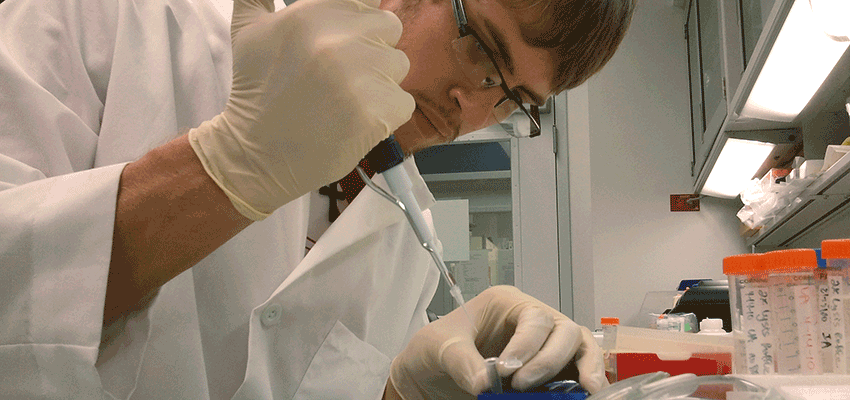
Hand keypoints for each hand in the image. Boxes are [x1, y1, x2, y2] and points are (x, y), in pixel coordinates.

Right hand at [189, 0, 414, 219]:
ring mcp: (362, 76)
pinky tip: (353, 121)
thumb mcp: (248, 29)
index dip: (362, 18)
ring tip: (344, 100)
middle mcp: (339, 39)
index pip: (367, 0)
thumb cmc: (256, 92)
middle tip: (343, 74)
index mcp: (312, 12)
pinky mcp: (378, 112)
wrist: (258, 154)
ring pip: (399, 64)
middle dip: (372, 47)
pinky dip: (385, 115)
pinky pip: (403, 102)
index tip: (352, 36)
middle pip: (390, 26)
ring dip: (379, 82)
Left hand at [386, 286, 607, 398]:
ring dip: (584, 368)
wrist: (428, 377)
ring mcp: (542, 345)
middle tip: (524, 386)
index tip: (506, 371)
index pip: (533, 317)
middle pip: (563, 330)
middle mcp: (530, 321)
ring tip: (586, 391)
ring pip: (578, 347)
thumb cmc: (433, 350)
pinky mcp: (546, 371)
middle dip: (551, 359)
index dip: (527, 345)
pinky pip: (574, 371)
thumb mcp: (438, 347)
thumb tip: (486, 383)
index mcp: (506, 303)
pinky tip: (585, 394)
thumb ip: (462, 362)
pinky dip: (582, 381)